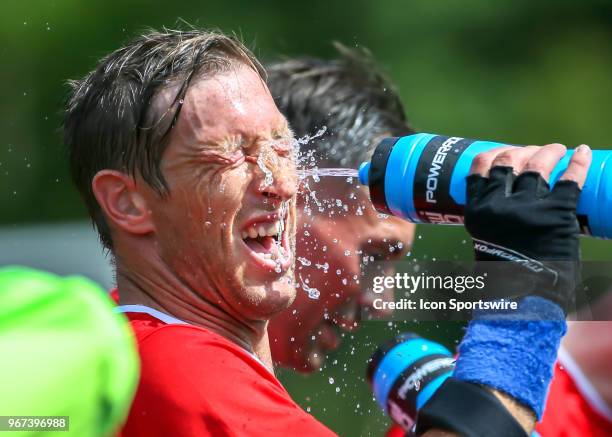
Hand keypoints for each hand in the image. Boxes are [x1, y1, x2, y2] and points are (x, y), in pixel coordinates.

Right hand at [464, 143, 591, 312]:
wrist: (524, 302)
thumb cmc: (503, 278)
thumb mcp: (485, 243)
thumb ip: (491, 222)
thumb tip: (501, 205)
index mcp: (478, 211)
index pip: (480, 168)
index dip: (493, 154)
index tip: (504, 153)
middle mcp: (499, 205)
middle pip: (508, 160)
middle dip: (522, 151)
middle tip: (534, 153)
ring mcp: (528, 208)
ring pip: (537, 165)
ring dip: (548, 152)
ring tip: (558, 149)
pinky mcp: (556, 214)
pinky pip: (569, 180)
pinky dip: (578, 163)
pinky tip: (583, 152)